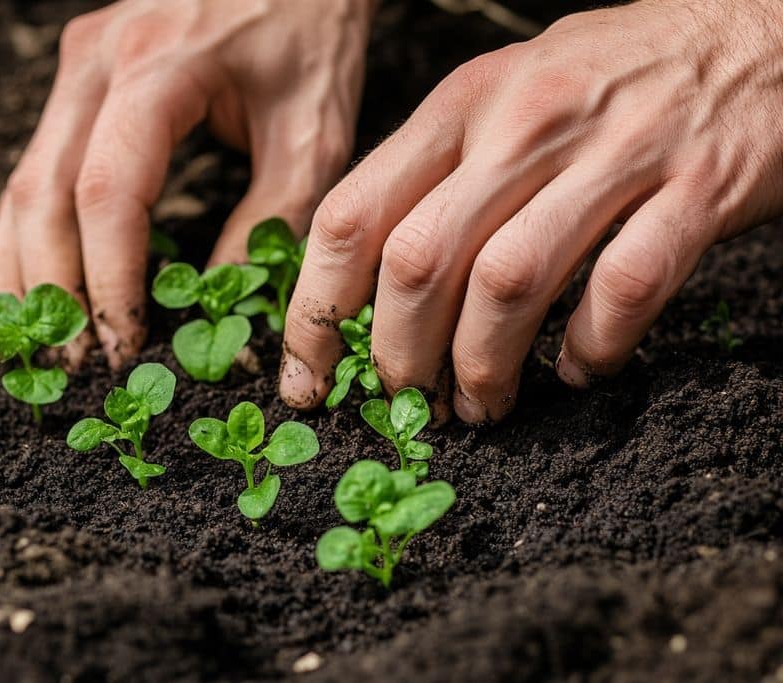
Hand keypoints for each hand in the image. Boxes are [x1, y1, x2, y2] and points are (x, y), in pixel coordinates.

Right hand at [0, 0, 374, 367]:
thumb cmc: (311, 42)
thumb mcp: (310, 138)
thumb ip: (266, 224)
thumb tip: (218, 309)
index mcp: (159, 69)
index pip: (108, 192)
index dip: (108, 278)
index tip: (124, 342)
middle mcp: (98, 61)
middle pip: (44, 191)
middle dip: (55, 287)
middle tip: (73, 360)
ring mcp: (78, 65)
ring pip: (23, 180)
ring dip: (26, 267)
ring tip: (41, 337)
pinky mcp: (78, 78)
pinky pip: (33, 164)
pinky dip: (26, 231)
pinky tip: (27, 280)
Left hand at [281, 0, 782, 421]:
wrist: (758, 29)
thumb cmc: (614, 76)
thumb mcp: (506, 93)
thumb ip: (439, 170)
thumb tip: (375, 277)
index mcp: (464, 104)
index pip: (353, 213)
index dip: (316, 309)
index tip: (310, 375)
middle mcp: (525, 122)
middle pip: (419, 261)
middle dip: (400, 356)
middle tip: (410, 401)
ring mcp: (615, 152)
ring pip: (510, 282)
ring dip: (485, 366)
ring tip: (483, 406)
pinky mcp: (698, 187)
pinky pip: (624, 287)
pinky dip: (592, 346)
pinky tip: (578, 368)